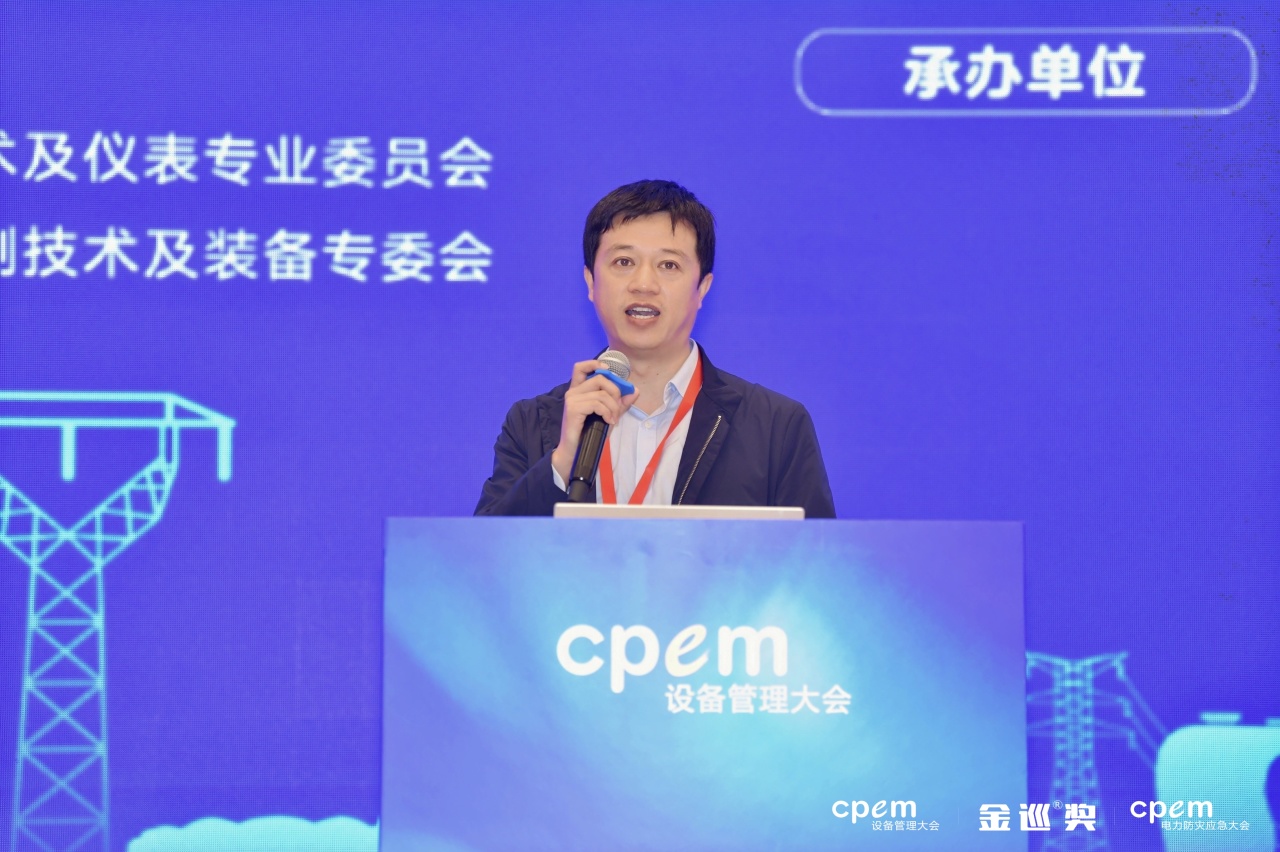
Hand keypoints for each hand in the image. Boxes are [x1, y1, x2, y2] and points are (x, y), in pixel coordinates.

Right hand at [551, 360, 637, 483]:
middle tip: (618, 409)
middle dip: (615, 392)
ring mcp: (572, 399)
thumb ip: (620, 403)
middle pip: (600, 378)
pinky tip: (609, 422)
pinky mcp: (573, 408)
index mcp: (578, 390)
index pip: (580, 367)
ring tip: (613, 419)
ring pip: (601, 393)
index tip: (609, 370)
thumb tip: (634, 391)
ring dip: (613, 407)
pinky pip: (597, 403)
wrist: (576, 451)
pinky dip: (607, 412)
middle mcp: (573, 391)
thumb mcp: (609, 415)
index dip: (595, 363)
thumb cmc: (590, 433)